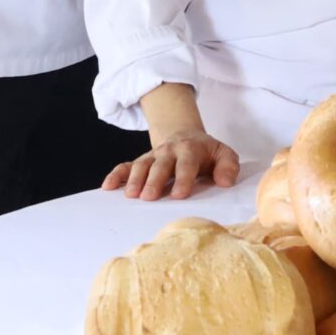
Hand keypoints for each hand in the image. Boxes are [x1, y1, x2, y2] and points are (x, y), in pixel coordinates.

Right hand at [104, 134, 241, 199]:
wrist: (186, 136)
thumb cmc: (206, 153)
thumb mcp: (223, 154)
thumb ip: (228, 166)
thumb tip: (225, 182)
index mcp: (190, 149)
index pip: (186, 164)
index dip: (182, 179)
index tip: (178, 195)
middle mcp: (169, 151)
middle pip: (160, 165)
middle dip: (154, 180)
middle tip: (149, 197)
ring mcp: (153, 156)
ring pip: (141, 165)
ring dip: (135, 179)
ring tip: (131, 195)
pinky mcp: (141, 161)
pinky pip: (126, 166)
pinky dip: (116, 175)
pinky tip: (107, 187)